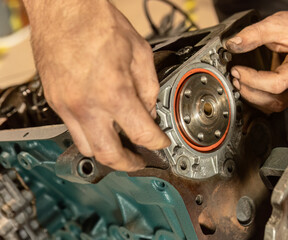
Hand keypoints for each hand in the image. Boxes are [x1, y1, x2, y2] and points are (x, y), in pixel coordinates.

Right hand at [25, 1, 169, 170]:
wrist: (63, 8)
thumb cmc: (97, 22)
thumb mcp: (139, 52)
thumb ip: (148, 88)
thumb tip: (149, 110)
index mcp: (113, 91)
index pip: (141, 134)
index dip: (156, 144)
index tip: (160, 145)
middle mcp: (86, 104)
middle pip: (108, 155)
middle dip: (128, 164)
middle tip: (139, 161)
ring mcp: (66, 105)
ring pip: (86, 148)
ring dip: (106, 152)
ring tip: (120, 145)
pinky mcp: (54, 101)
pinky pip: (72, 129)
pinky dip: (90, 134)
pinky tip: (101, 124)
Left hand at [226, 9, 287, 112]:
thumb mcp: (274, 24)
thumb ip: (253, 34)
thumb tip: (232, 44)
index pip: (277, 84)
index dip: (253, 80)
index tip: (237, 70)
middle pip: (276, 100)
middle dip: (250, 92)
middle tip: (235, 77)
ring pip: (274, 105)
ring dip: (252, 97)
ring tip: (238, 82)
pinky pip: (272, 102)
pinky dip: (256, 98)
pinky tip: (246, 86)